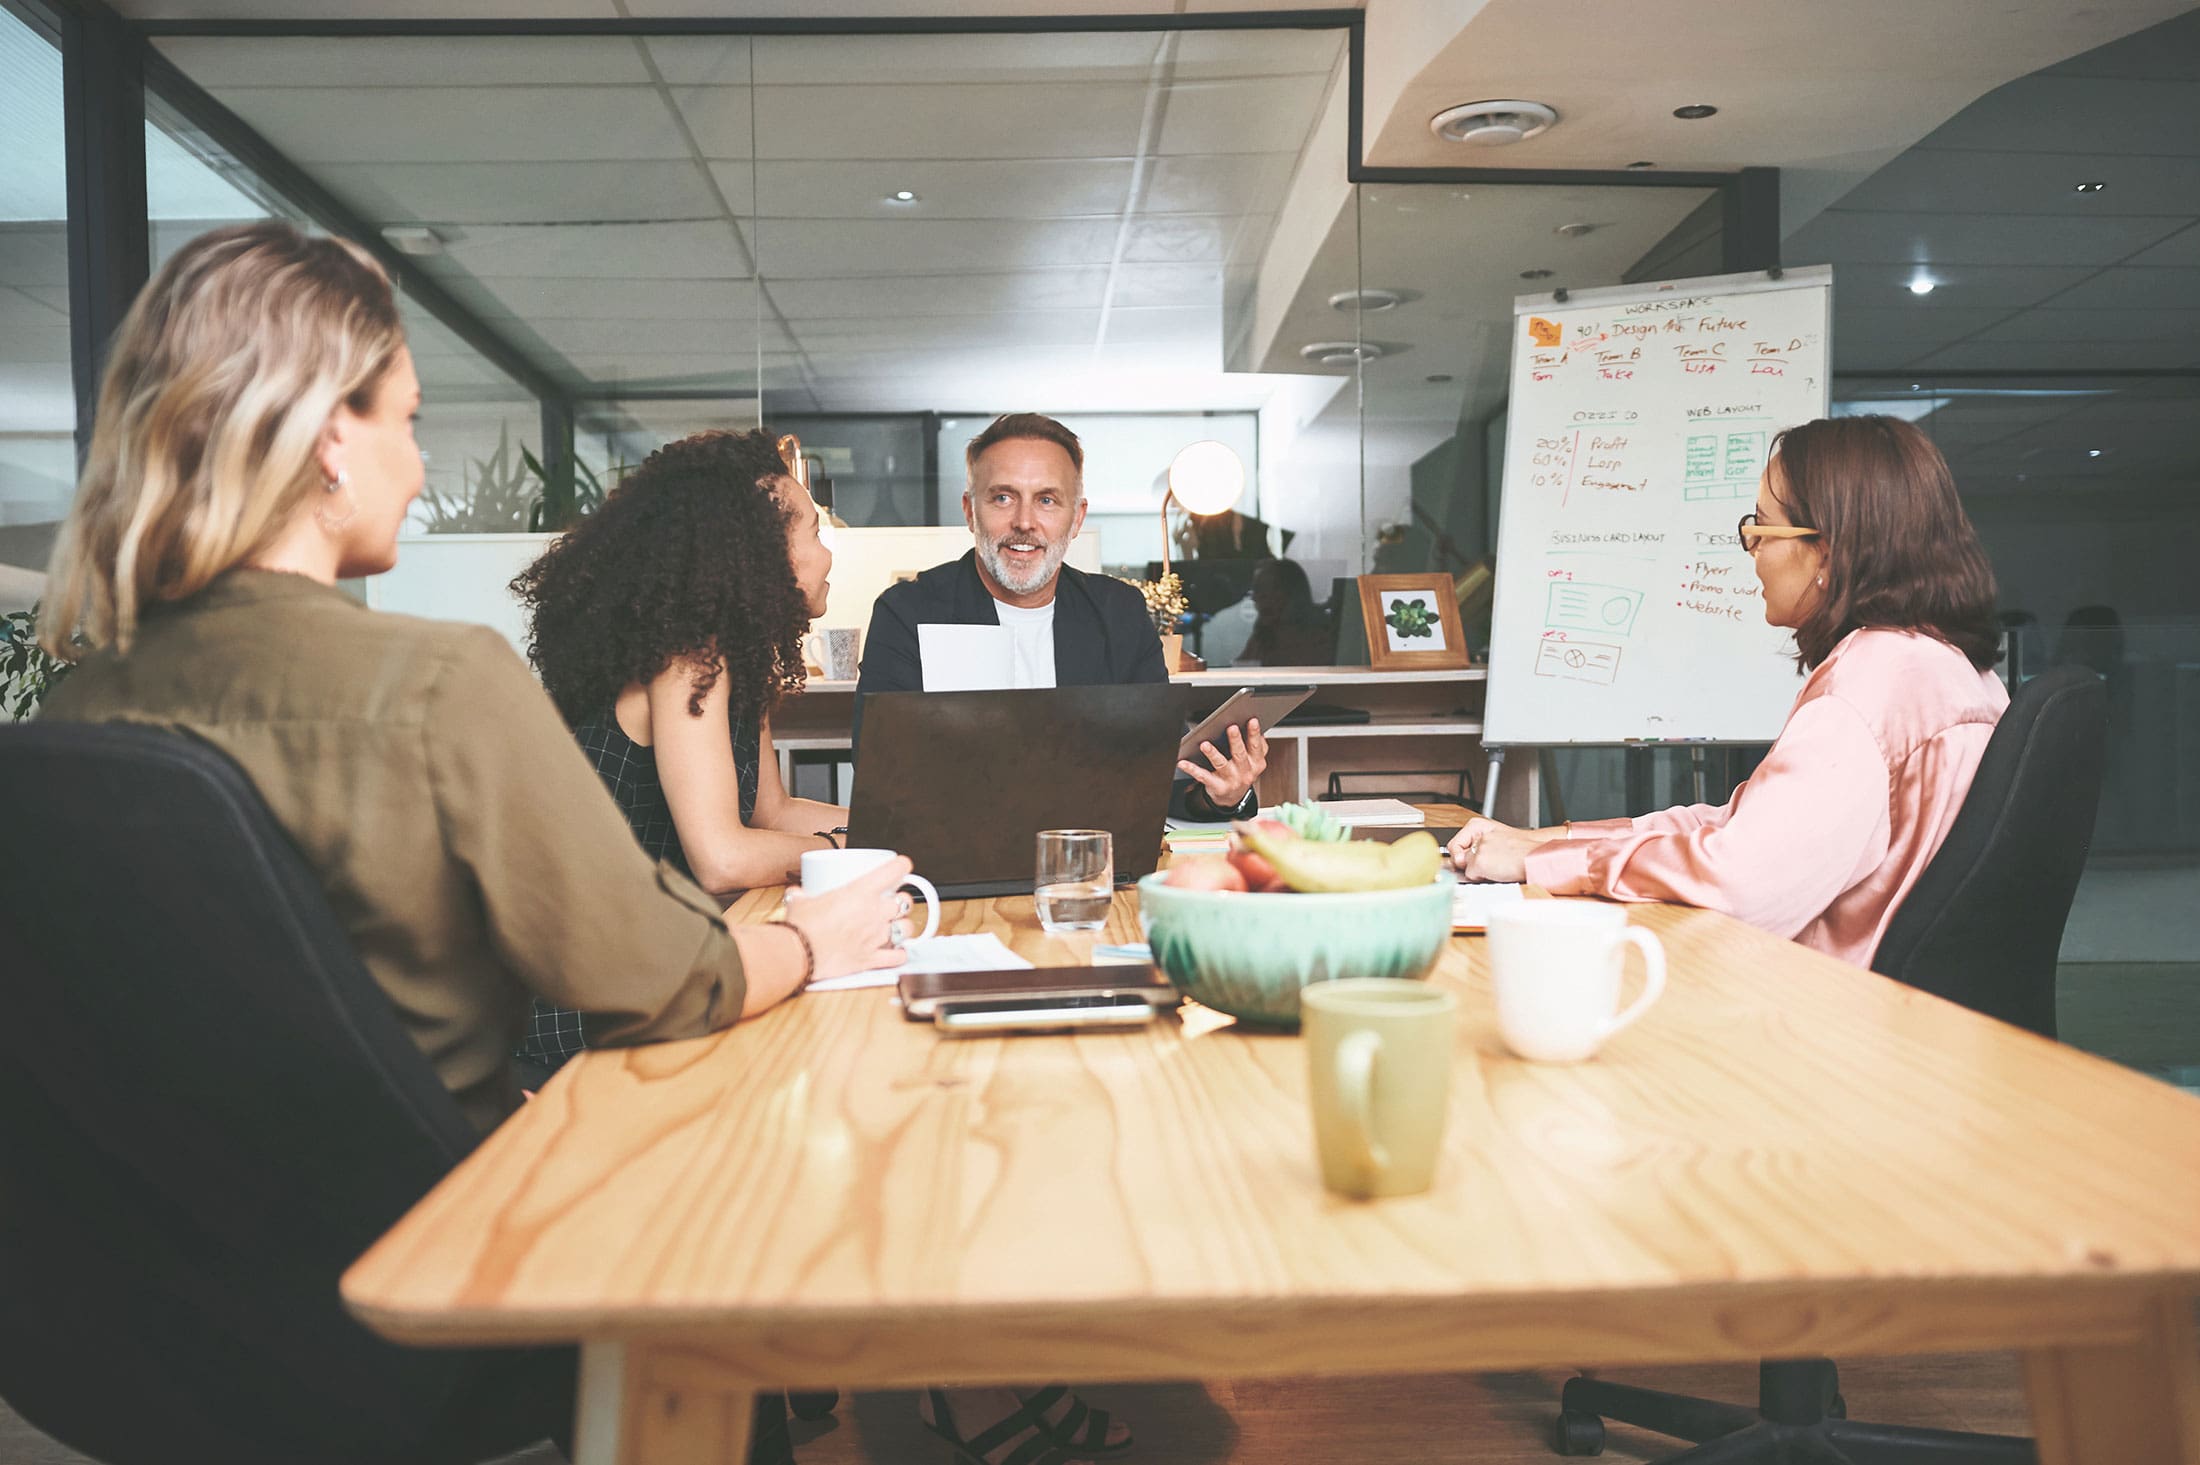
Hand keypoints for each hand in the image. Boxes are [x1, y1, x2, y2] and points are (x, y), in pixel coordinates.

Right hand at [782, 857, 912, 983]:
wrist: (798, 954)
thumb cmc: (801, 927)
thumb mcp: (800, 902)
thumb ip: (803, 896)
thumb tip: (798, 895)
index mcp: (860, 892)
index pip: (894, 870)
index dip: (901, 866)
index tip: (900, 867)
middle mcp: (874, 913)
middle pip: (905, 901)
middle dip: (901, 900)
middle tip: (892, 901)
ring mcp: (875, 936)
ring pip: (906, 928)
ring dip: (903, 926)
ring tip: (896, 925)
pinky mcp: (871, 959)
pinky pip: (897, 957)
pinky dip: (900, 954)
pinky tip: (896, 951)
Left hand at [1179, 718, 1267, 811]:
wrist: (1232, 798)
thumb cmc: (1240, 772)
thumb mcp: (1252, 760)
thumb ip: (1251, 744)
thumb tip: (1243, 722)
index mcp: (1256, 762)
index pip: (1256, 746)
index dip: (1255, 733)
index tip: (1252, 720)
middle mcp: (1245, 772)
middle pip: (1240, 754)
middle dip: (1236, 740)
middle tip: (1231, 727)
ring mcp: (1232, 780)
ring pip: (1221, 764)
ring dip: (1213, 754)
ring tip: (1205, 745)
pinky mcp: (1217, 787)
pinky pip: (1203, 776)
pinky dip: (1192, 769)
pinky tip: (1183, 763)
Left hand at [1446, 815, 1544, 883]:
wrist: (1536, 857)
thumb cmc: (1521, 851)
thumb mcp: (1495, 840)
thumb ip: (1475, 846)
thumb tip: (1455, 861)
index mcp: (1477, 824)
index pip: (1454, 845)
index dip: (1463, 856)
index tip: (1477, 857)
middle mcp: (1476, 834)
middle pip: (1459, 858)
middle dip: (1471, 864)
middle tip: (1493, 861)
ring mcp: (1477, 847)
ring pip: (1465, 867)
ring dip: (1478, 871)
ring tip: (1497, 865)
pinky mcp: (1479, 861)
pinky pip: (1470, 876)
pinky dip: (1482, 878)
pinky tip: (1497, 871)